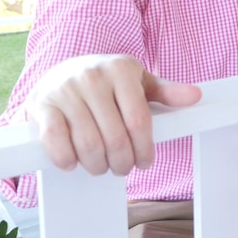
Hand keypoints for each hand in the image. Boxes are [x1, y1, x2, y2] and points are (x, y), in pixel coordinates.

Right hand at [23, 54, 201, 175]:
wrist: (60, 70)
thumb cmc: (107, 81)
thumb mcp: (138, 81)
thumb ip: (166, 91)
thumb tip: (195, 96)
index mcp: (121, 69)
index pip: (139, 121)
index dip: (144, 149)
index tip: (145, 162)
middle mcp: (92, 77)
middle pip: (115, 138)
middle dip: (122, 162)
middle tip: (123, 167)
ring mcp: (65, 90)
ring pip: (88, 144)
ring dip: (97, 165)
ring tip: (102, 166)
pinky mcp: (42, 105)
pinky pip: (56, 141)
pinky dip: (67, 159)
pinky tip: (74, 163)